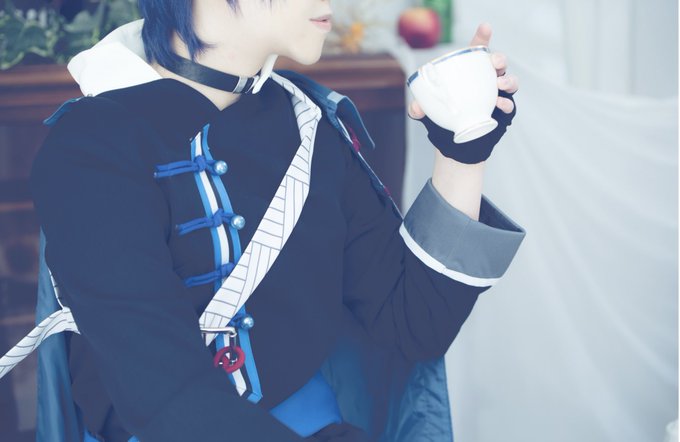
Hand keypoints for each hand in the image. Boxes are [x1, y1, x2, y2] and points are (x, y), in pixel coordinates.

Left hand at [408, 23, 518, 163]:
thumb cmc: (444, 118)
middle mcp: (486, 80)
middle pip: (497, 63)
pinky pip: (509, 104)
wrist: (455, 143)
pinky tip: (500, 105)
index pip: (478, 50)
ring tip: (500, 85)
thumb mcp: (428, 112)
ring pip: (509, 81)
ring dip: (508, 80)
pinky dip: (506, 103)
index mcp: (469, 72)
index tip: (485, 27)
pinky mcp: (503, 111)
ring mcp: (496, 95)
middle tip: (494, 62)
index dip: (483, 37)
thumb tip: (416, 107)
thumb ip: (419, 108)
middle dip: (499, 59)